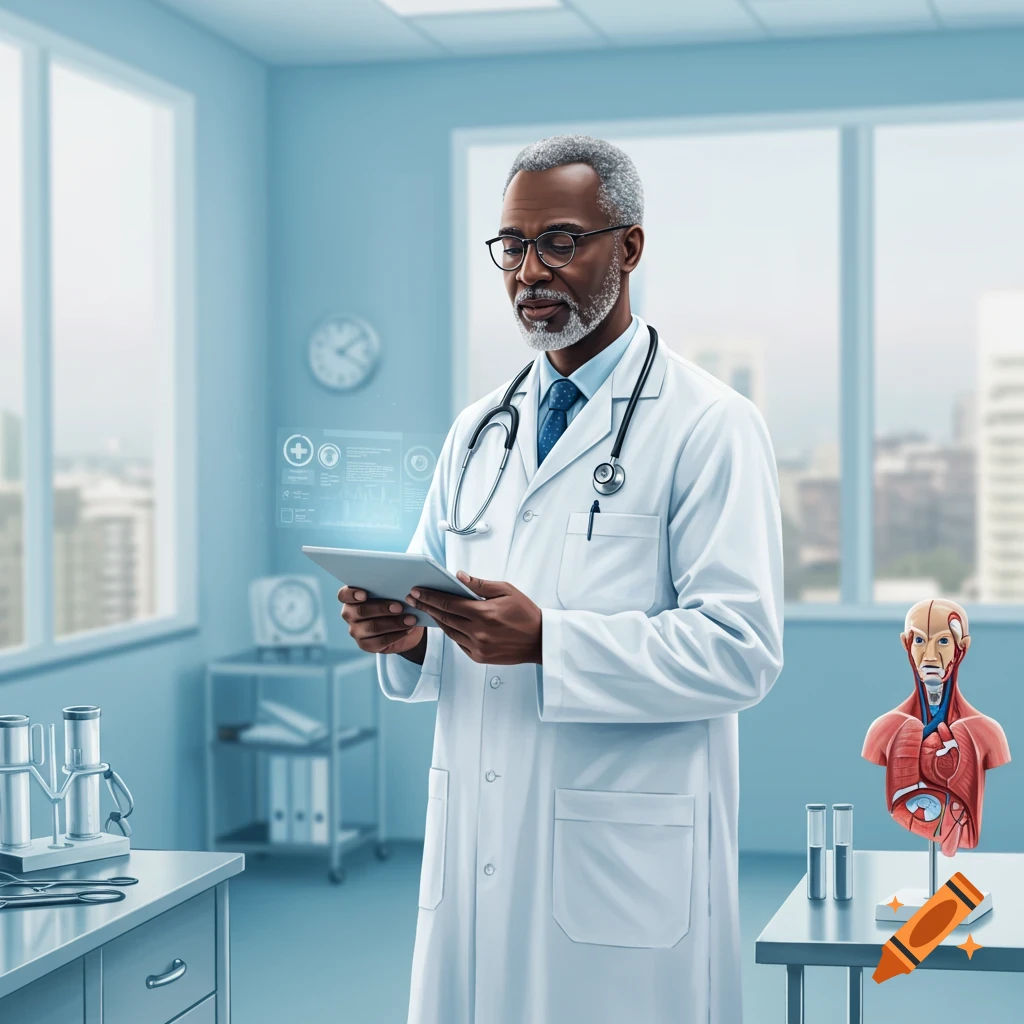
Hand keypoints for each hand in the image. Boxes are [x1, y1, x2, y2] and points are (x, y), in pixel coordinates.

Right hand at [337, 587, 425, 660]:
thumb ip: (390, 590)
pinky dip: (396, 635)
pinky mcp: (365, 645)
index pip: (343, 595)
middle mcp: (350, 614)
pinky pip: (380, 641)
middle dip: (381, 608)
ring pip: (371, 627)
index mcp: (352, 598)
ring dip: (393, 623)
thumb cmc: (396, 602)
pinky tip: (407, 630)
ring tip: (410, 620)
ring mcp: (356, 631)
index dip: (352, 594)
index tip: (364, 594)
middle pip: (360, 611)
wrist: (405, 624)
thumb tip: (400, 587)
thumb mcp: (393, 594)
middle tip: (399, 607)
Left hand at [407, 572, 541, 664]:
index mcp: (484, 613)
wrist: (540, 640)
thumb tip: (458, 576)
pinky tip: (446, 623)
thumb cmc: (525, 612)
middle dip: (427, 606)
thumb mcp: (506, 590)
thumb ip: (480, 584)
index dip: (430, 596)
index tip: (417, 591)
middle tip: (413, 598)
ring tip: (426, 609)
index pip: (449, 603)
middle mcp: (478, 632)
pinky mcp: (479, 657)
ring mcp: (477, 647)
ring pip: (449, 631)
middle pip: (444, 618)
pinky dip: (451, 632)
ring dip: (436, 620)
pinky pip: (458, 643)